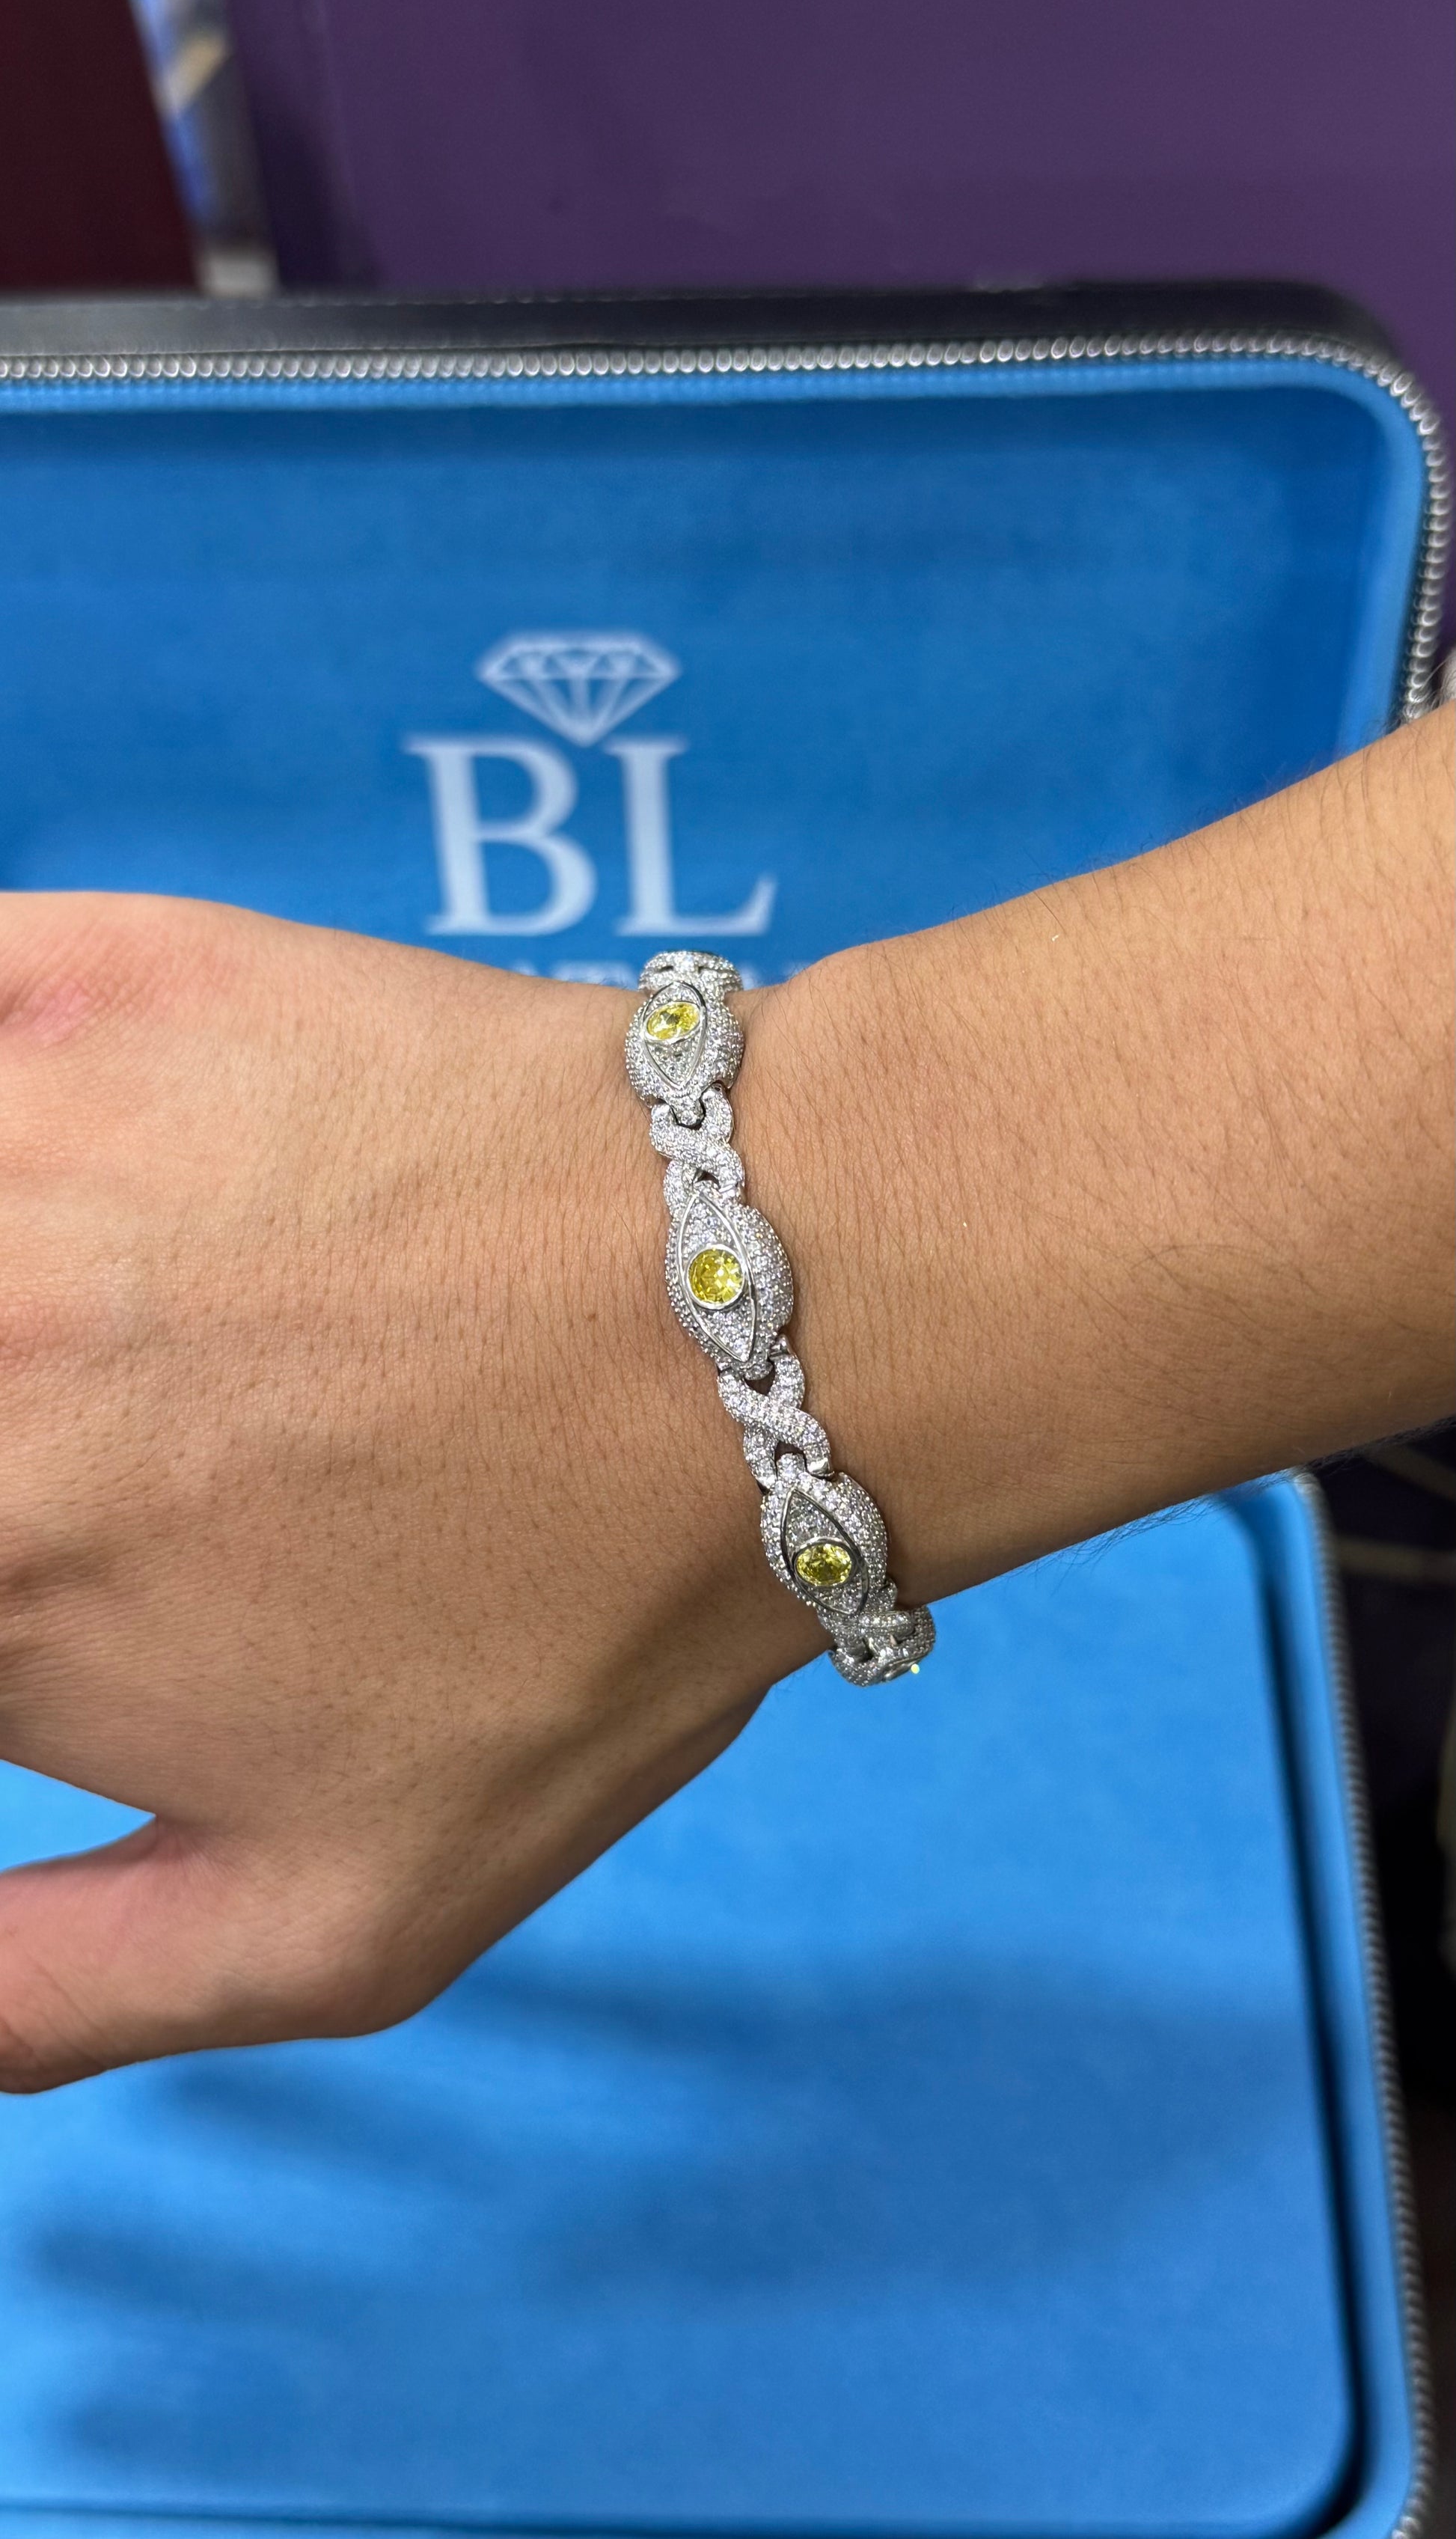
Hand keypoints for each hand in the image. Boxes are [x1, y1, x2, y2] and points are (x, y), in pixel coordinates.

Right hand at [0, 896, 812, 2089]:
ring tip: (82, 1352)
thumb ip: (44, 1991)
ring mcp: (16, 1140)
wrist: (777, 1327)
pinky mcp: (89, 973)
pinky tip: (49, 1161)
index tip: (45, 1573)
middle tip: (76, 1464)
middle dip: (6, 1460)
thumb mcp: (340, 1918)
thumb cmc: (580, 1624)